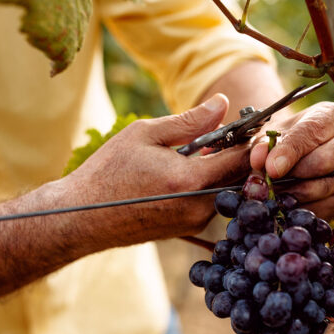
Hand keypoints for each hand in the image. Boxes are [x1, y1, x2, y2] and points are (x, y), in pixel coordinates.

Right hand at [55, 94, 249, 249]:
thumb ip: (189, 121)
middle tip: (225, 134)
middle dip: (239, 154)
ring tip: (201, 151)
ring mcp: (195, 223)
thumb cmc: (108, 171)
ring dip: (222, 170)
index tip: (251, 124)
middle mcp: (199, 208)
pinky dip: (209, 184)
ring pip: (228, 191)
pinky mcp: (188, 230)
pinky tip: (187, 171)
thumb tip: (222, 103)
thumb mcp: (145, 134)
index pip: (242, 159)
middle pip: (241, 178)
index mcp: (190, 181)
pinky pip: (212, 202)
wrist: (82, 216)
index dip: (251, 139)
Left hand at [249, 102, 333, 218]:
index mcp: (331, 116)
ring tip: (271, 192)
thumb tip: (259, 160)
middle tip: (266, 182)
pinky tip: (284, 202)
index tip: (271, 169)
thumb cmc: (286, 137)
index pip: (311, 133)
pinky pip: (320, 208)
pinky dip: (297, 209)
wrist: (301, 152)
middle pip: (321, 163)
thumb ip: (263, 144)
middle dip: (289, 176)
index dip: (288, 152)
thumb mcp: (272, 134)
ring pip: (320, 189)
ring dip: (289, 194)